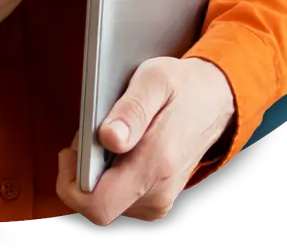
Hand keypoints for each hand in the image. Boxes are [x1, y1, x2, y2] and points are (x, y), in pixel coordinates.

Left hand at [56, 57, 236, 225]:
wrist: (215, 100)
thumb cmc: (183, 87)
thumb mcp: (154, 80)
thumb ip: (130, 110)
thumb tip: (109, 138)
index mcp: (155, 163)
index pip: (98, 205)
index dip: (72, 183)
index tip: (71, 151)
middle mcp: (158, 191)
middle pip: (97, 204)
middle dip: (82, 172)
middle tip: (90, 135)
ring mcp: (159, 200)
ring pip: (107, 202)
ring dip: (96, 173)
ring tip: (109, 136)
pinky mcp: (158, 201)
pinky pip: (120, 199)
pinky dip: (110, 177)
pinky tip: (120, 149)